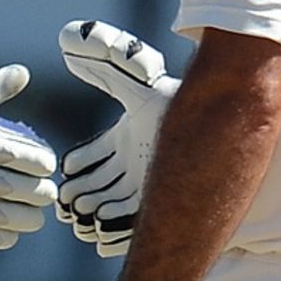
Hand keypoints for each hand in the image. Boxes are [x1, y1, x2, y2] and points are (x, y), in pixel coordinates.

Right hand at [55, 20, 179, 256]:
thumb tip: (68, 47)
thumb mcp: (135, 89)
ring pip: (108, 204)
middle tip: (67, 200)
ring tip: (83, 215)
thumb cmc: (173, 108)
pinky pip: (129, 222)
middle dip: (78, 193)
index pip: (90, 156)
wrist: (214, 126)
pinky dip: (111, 230)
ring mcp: (143, 185)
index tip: (66, 170)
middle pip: (96, 184)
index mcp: (122, 140)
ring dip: (92, 211)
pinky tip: (102, 233)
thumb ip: (103, 70)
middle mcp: (130, 165)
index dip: (77, 164)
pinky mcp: (156, 203)